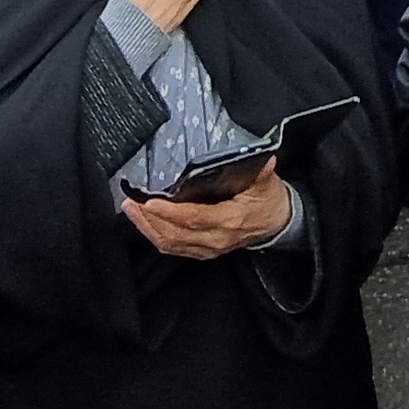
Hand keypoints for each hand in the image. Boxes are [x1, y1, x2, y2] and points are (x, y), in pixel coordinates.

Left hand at [121, 169, 293, 258]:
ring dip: (147, 228)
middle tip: (132, 201)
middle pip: (175, 235)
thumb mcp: (267, 182)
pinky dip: (155, 236)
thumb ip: (261, 170)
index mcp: (230, 221)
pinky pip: (173, 248)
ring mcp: (208, 248)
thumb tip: (263, 157)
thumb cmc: (269, 201)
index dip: (171, 213)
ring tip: (131, 209)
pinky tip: (143, 222)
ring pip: (170, 244)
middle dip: (149, 219)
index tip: (151, 201)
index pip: (195, 219)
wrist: (277, 224)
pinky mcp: (202, 251)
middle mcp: (216, 239)